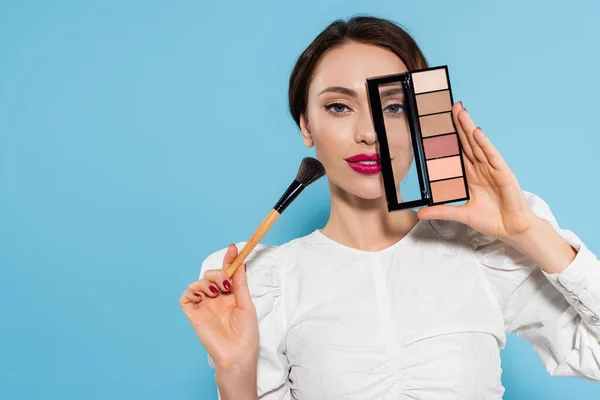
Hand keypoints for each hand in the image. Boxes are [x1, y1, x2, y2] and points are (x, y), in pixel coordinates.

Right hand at [180, 244, 258, 371]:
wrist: (238, 353)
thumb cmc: (246, 333)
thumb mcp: (246, 304)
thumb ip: (240, 284)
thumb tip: (240, 264)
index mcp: (230, 295)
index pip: (226, 273)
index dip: (228, 260)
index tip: (233, 248)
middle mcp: (216, 298)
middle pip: (211, 275)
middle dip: (217, 273)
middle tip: (225, 284)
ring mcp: (204, 306)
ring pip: (197, 283)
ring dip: (206, 282)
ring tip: (215, 291)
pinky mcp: (194, 314)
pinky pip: (186, 297)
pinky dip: (192, 292)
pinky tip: (203, 297)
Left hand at [417, 102, 538, 239]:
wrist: (511, 230)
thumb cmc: (491, 220)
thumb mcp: (461, 214)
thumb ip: (441, 211)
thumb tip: (419, 213)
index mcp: (471, 175)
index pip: (458, 152)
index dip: (450, 137)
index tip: (440, 123)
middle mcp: (480, 168)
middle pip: (467, 142)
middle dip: (459, 124)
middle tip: (451, 106)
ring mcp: (492, 169)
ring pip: (477, 144)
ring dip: (468, 127)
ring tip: (460, 111)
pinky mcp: (503, 173)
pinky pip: (492, 155)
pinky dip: (484, 143)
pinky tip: (476, 132)